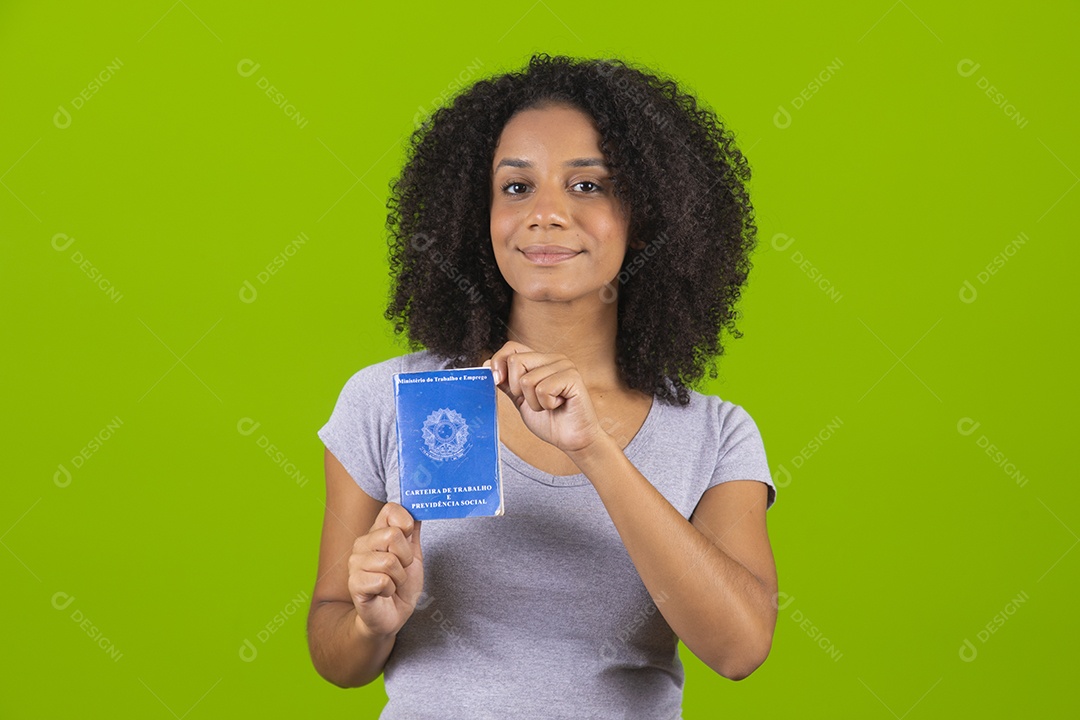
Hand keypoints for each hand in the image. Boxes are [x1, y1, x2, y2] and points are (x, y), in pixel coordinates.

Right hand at [347, 502, 423, 638]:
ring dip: (399, 577)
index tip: (408, 539)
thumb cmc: (401, 586)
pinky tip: (384, 593)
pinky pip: (383, 581)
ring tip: (392, 583)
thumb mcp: (414, 555)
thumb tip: (420, 505)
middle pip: (393, 535)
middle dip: (406, 558)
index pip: (390, 509)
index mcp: (376, 533)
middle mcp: (362, 544)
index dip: (406, 523)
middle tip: (400, 570)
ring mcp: (355, 563)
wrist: (390, 617)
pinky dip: (390, 590)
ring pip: (390, 561)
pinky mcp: (354, 583)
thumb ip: (414, 532)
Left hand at [486, 341, 601, 452]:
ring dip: (533, 402)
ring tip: (549, 406)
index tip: (498, 382)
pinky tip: (559, 405)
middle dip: (517, 389)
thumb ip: (506, 382)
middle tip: (535, 401)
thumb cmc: (549, 421)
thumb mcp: (520, 400)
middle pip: (515, 361)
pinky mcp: (572, 377)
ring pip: (527, 379)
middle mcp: (553, 358)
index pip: (511, 347)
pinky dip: (546, 404)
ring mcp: (564, 366)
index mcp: (540, 360)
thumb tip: (486, 364)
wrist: (571, 440)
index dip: (499, 363)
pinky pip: (542, 389)